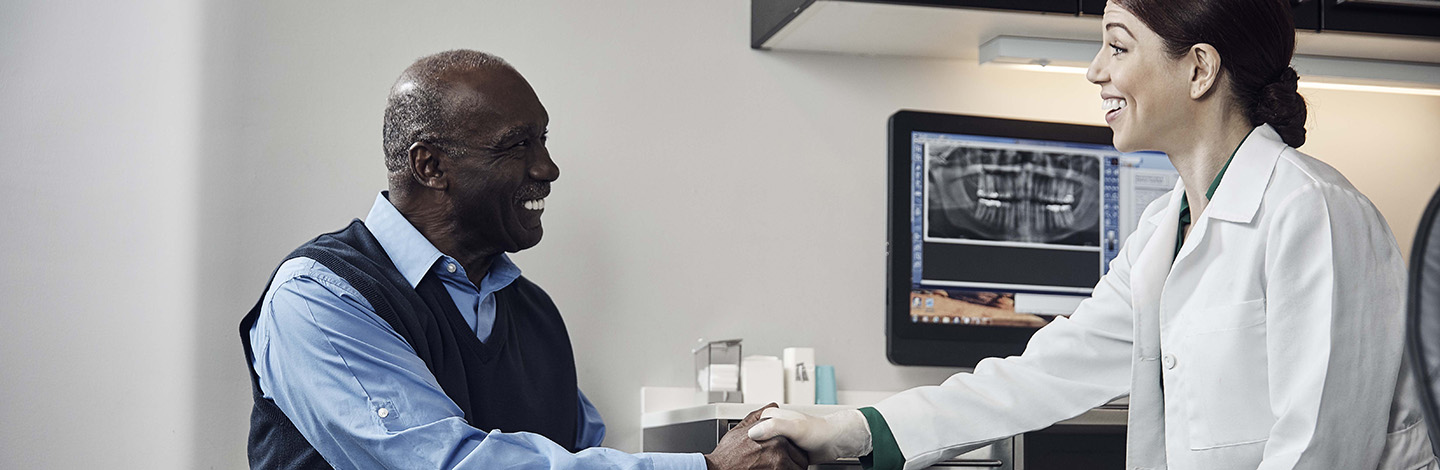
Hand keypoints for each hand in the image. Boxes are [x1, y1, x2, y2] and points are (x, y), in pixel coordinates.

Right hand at [705, 403, 808, 469]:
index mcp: (773, 433)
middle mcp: (778, 446)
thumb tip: (771, 406)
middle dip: (795, 461)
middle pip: (800, 456)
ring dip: (793, 469)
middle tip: (786, 465)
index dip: (793, 448)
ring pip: (797, 468)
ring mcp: (778, 462)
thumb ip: (757, 417)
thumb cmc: (727, 454)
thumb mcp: (739, 430)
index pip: (795, 441)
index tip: (790, 453)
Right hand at [747, 408, 870, 463]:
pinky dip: (776, 466)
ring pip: (765, 454)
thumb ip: (774, 427)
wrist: (834, 441)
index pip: (751, 431)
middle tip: (759, 466)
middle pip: (757, 445)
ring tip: (768, 469)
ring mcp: (779, 440)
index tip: (746, 456)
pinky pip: (775, 461)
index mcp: (770, 417)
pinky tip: (777, 469)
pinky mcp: (785, 451)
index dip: (748, 445)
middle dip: (759, 457)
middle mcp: (772, 427)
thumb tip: (753, 433)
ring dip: (767, 463)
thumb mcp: (794, 427)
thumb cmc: (818, 431)